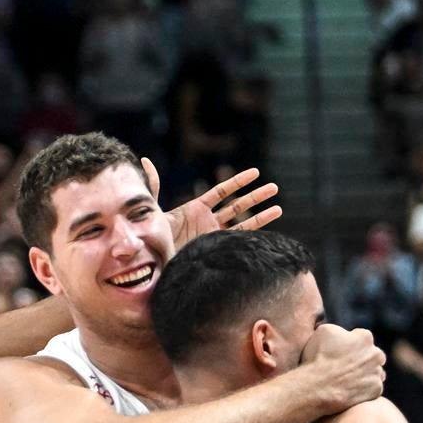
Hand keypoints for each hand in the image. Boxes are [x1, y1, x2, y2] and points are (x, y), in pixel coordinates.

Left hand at [152, 158, 281, 248]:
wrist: (153, 262)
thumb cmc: (151, 235)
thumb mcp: (153, 207)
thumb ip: (154, 184)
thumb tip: (144, 160)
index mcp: (195, 208)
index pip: (221, 192)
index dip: (238, 182)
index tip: (256, 172)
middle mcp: (207, 221)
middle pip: (237, 205)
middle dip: (256, 196)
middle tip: (274, 187)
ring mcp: (212, 235)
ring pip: (241, 222)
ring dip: (260, 215)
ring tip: (279, 207)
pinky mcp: (214, 248)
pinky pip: (236, 240)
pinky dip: (252, 234)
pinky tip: (267, 231)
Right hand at [300, 323, 386, 413]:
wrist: (316, 387)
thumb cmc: (318, 358)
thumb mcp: (323, 331)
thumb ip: (339, 329)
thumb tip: (343, 333)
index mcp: (365, 337)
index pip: (360, 337)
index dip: (348, 345)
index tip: (337, 352)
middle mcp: (376, 354)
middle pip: (371, 355)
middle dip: (361, 359)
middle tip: (343, 367)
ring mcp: (377, 374)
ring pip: (374, 373)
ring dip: (364, 375)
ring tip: (345, 381)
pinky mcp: (376, 391)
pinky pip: (372, 389)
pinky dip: (363, 390)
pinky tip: (348, 391)